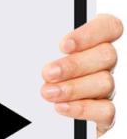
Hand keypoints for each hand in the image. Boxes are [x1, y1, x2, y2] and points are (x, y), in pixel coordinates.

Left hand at [41, 13, 120, 136]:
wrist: (35, 101)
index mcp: (93, 40)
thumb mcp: (37, 50)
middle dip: (74, 65)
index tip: (64, 45)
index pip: (108, 26)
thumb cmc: (38, 69)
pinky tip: (61, 106)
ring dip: (73, 88)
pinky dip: (82, 108)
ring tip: (48, 92)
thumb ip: (42, 42)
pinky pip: (105, 110)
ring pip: (105, 82)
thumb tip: (31, 37)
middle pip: (106, 55)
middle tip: (48, 73)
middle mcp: (103, 62)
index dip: (90, 34)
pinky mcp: (104, 111)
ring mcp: (106, 87)